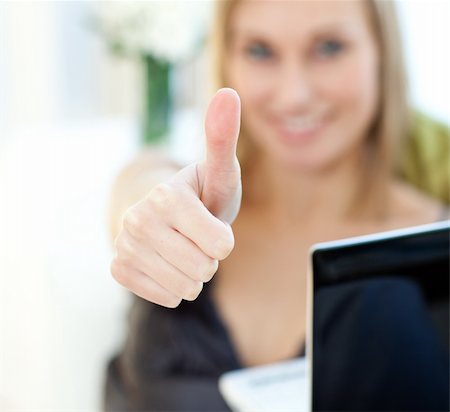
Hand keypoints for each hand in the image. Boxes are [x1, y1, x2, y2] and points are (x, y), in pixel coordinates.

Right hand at [111, 88, 241, 307]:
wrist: (168, 215)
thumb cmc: (203, 193)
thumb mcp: (220, 171)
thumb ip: (223, 138)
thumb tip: (228, 92)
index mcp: (167, 195)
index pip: (221, 246)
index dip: (224, 240)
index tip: (212, 224)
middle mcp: (139, 217)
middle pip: (203, 268)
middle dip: (209, 258)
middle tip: (197, 238)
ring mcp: (125, 244)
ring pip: (185, 287)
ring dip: (194, 274)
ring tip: (184, 249)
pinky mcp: (118, 268)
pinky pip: (164, 296)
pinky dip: (175, 287)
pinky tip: (168, 264)